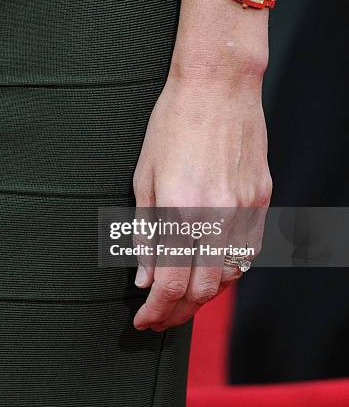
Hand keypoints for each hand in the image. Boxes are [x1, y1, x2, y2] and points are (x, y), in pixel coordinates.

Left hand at [132, 9, 271, 330]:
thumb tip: (144, 277)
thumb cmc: (172, 124)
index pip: (170, 283)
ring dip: (204, 294)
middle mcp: (216, 216)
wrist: (218, 86)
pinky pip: (248, 251)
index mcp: (179, 209)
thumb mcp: (145, 177)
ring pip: (230, 276)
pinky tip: (210, 267)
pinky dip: (228, 268)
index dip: (155, 310)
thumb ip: (146, 233)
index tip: (143, 320)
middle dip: (178, 312)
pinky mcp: (261, 198)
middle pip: (203, 290)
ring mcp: (245, 208)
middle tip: (160, 315)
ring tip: (182, 294)